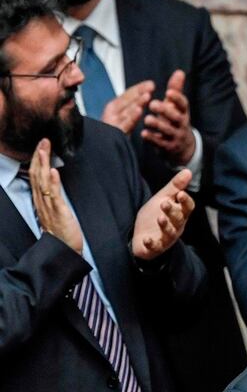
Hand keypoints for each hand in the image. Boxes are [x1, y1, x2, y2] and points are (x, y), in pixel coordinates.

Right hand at [28, 139, 82, 253]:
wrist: (64, 251)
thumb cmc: (62, 232)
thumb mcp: (56, 211)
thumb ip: (53, 198)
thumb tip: (54, 183)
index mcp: (41, 201)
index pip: (36, 176)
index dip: (37, 160)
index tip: (41, 146)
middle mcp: (42, 202)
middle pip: (37, 175)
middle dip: (39, 157)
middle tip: (43, 140)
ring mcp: (49, 207)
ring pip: (43, 182)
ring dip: (44, 164)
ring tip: (45, 149)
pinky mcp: (59, 213)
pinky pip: (55, 196)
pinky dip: (54, 182)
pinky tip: (55, 171)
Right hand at [101, 80, 153, 133]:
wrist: (103, 154)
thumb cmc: (116, 133)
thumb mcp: (124, 118)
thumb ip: (132, 106)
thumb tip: (146, 94)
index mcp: (113, 108)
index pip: (127, 96)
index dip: (138, 89)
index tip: (151, 84)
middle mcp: (111, 114)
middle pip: (126, 101)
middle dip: (139, 92)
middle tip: (151, 85)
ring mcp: (111, 124)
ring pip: (126, 111)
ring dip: (137, 102)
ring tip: (147, 96)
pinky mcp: (114, 134)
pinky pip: (124, 124)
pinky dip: (131, 117)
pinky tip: (139, 110)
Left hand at [132, 169, 194, 259]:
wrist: (141, 235)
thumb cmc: (155, 215)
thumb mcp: (163, 198)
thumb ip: (175, 186)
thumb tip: (188, 171)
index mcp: (180, 213)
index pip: (188, 208)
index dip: (185, 202)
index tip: (180, 194)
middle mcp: (176, 226)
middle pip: (179, 219)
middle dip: (172, 212)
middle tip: (164, 203)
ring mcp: (166, 238)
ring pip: (170, 233)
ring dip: (166, 226)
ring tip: (160, 218)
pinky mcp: (155, 247)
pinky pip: (156, 246)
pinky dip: (152, 244)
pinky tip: (146, 239)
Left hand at [142, 70, 196, 165]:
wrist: (183, 147)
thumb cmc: (176, 120)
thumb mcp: (177, 106)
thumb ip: (176, 89)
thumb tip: (179, 71)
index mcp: (183, 112)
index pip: (184, 105)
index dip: (177, 99)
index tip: (168, 92)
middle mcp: (182, 124)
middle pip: (177, 118)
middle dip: (165, 111)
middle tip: (152, 104)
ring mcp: (176, 136)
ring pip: (168, 131)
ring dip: (158, 125)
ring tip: (147, 119)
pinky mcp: (168, 146)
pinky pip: (161, 143)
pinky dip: (152, 138)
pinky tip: (143, 133)